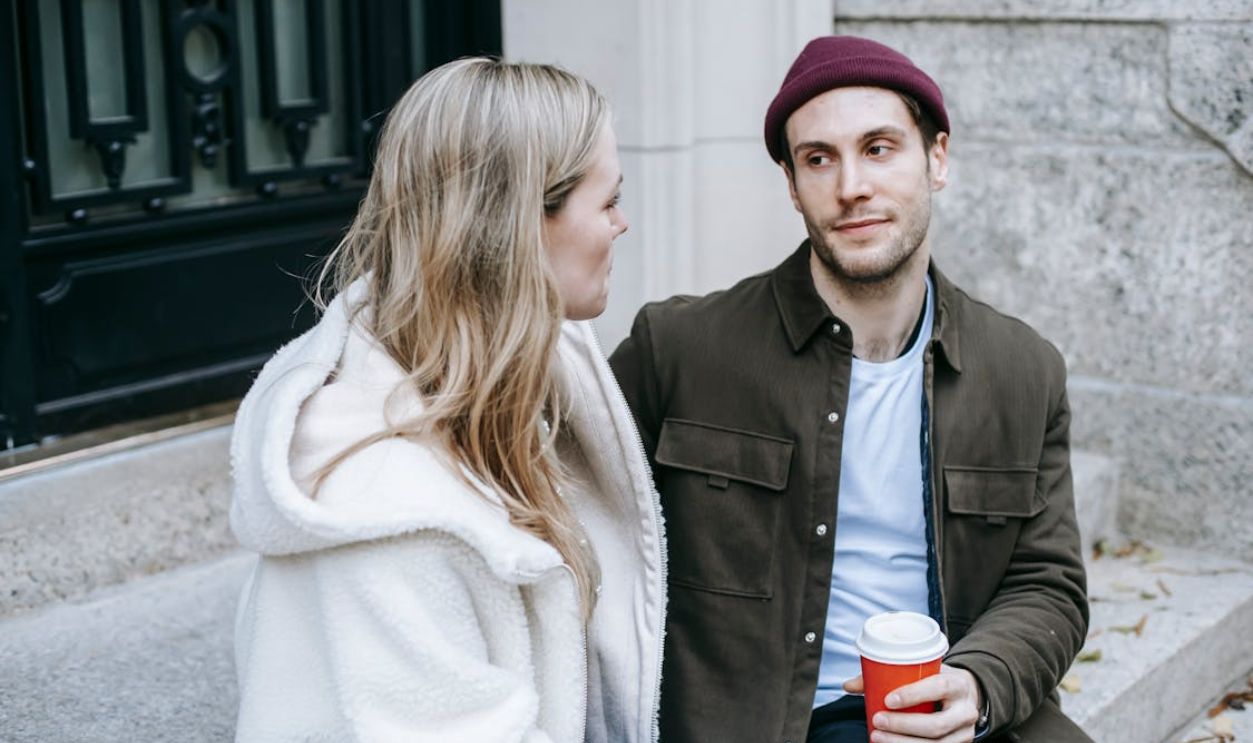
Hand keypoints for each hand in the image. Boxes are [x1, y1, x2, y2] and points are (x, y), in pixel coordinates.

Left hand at [842, 664, 980, 741]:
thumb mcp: (921, 671)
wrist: (964, 698)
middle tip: (877, 720)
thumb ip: (886, 675)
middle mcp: (966, 711)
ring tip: (877, 736)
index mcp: (958, 684)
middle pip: (936, 724)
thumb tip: (849, 686)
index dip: (914, 694)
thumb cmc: (935, 681)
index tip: (888, 700)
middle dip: (903, 726)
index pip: (939, 688)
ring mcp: (965, 733)